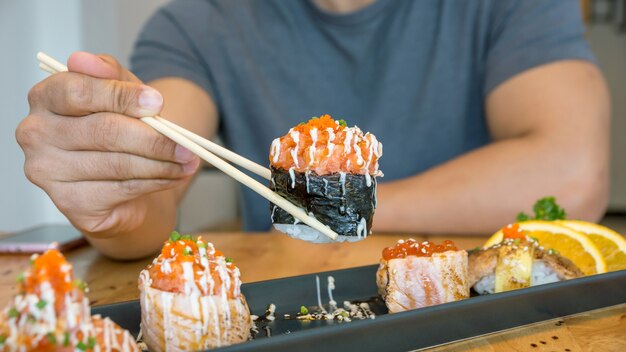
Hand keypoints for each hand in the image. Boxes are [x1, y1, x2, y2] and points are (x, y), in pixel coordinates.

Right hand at [16, 52, 199, 236]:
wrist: (116, 179)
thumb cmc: (115, 129)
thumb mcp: (120, 94)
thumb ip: (110, 76)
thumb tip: (86, 60)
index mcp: (44, 98)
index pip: (78, 92)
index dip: (121, 97)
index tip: (157, 103)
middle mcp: (36, 134)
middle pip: (104, 131)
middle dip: (154, 139)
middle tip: (187, 144)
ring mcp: (48, 171)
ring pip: (117, 163)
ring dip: (162, 163)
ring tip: (189, 161)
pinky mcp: (69, 203)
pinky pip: (121, 189)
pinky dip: (155, 182)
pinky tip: (173, 176)